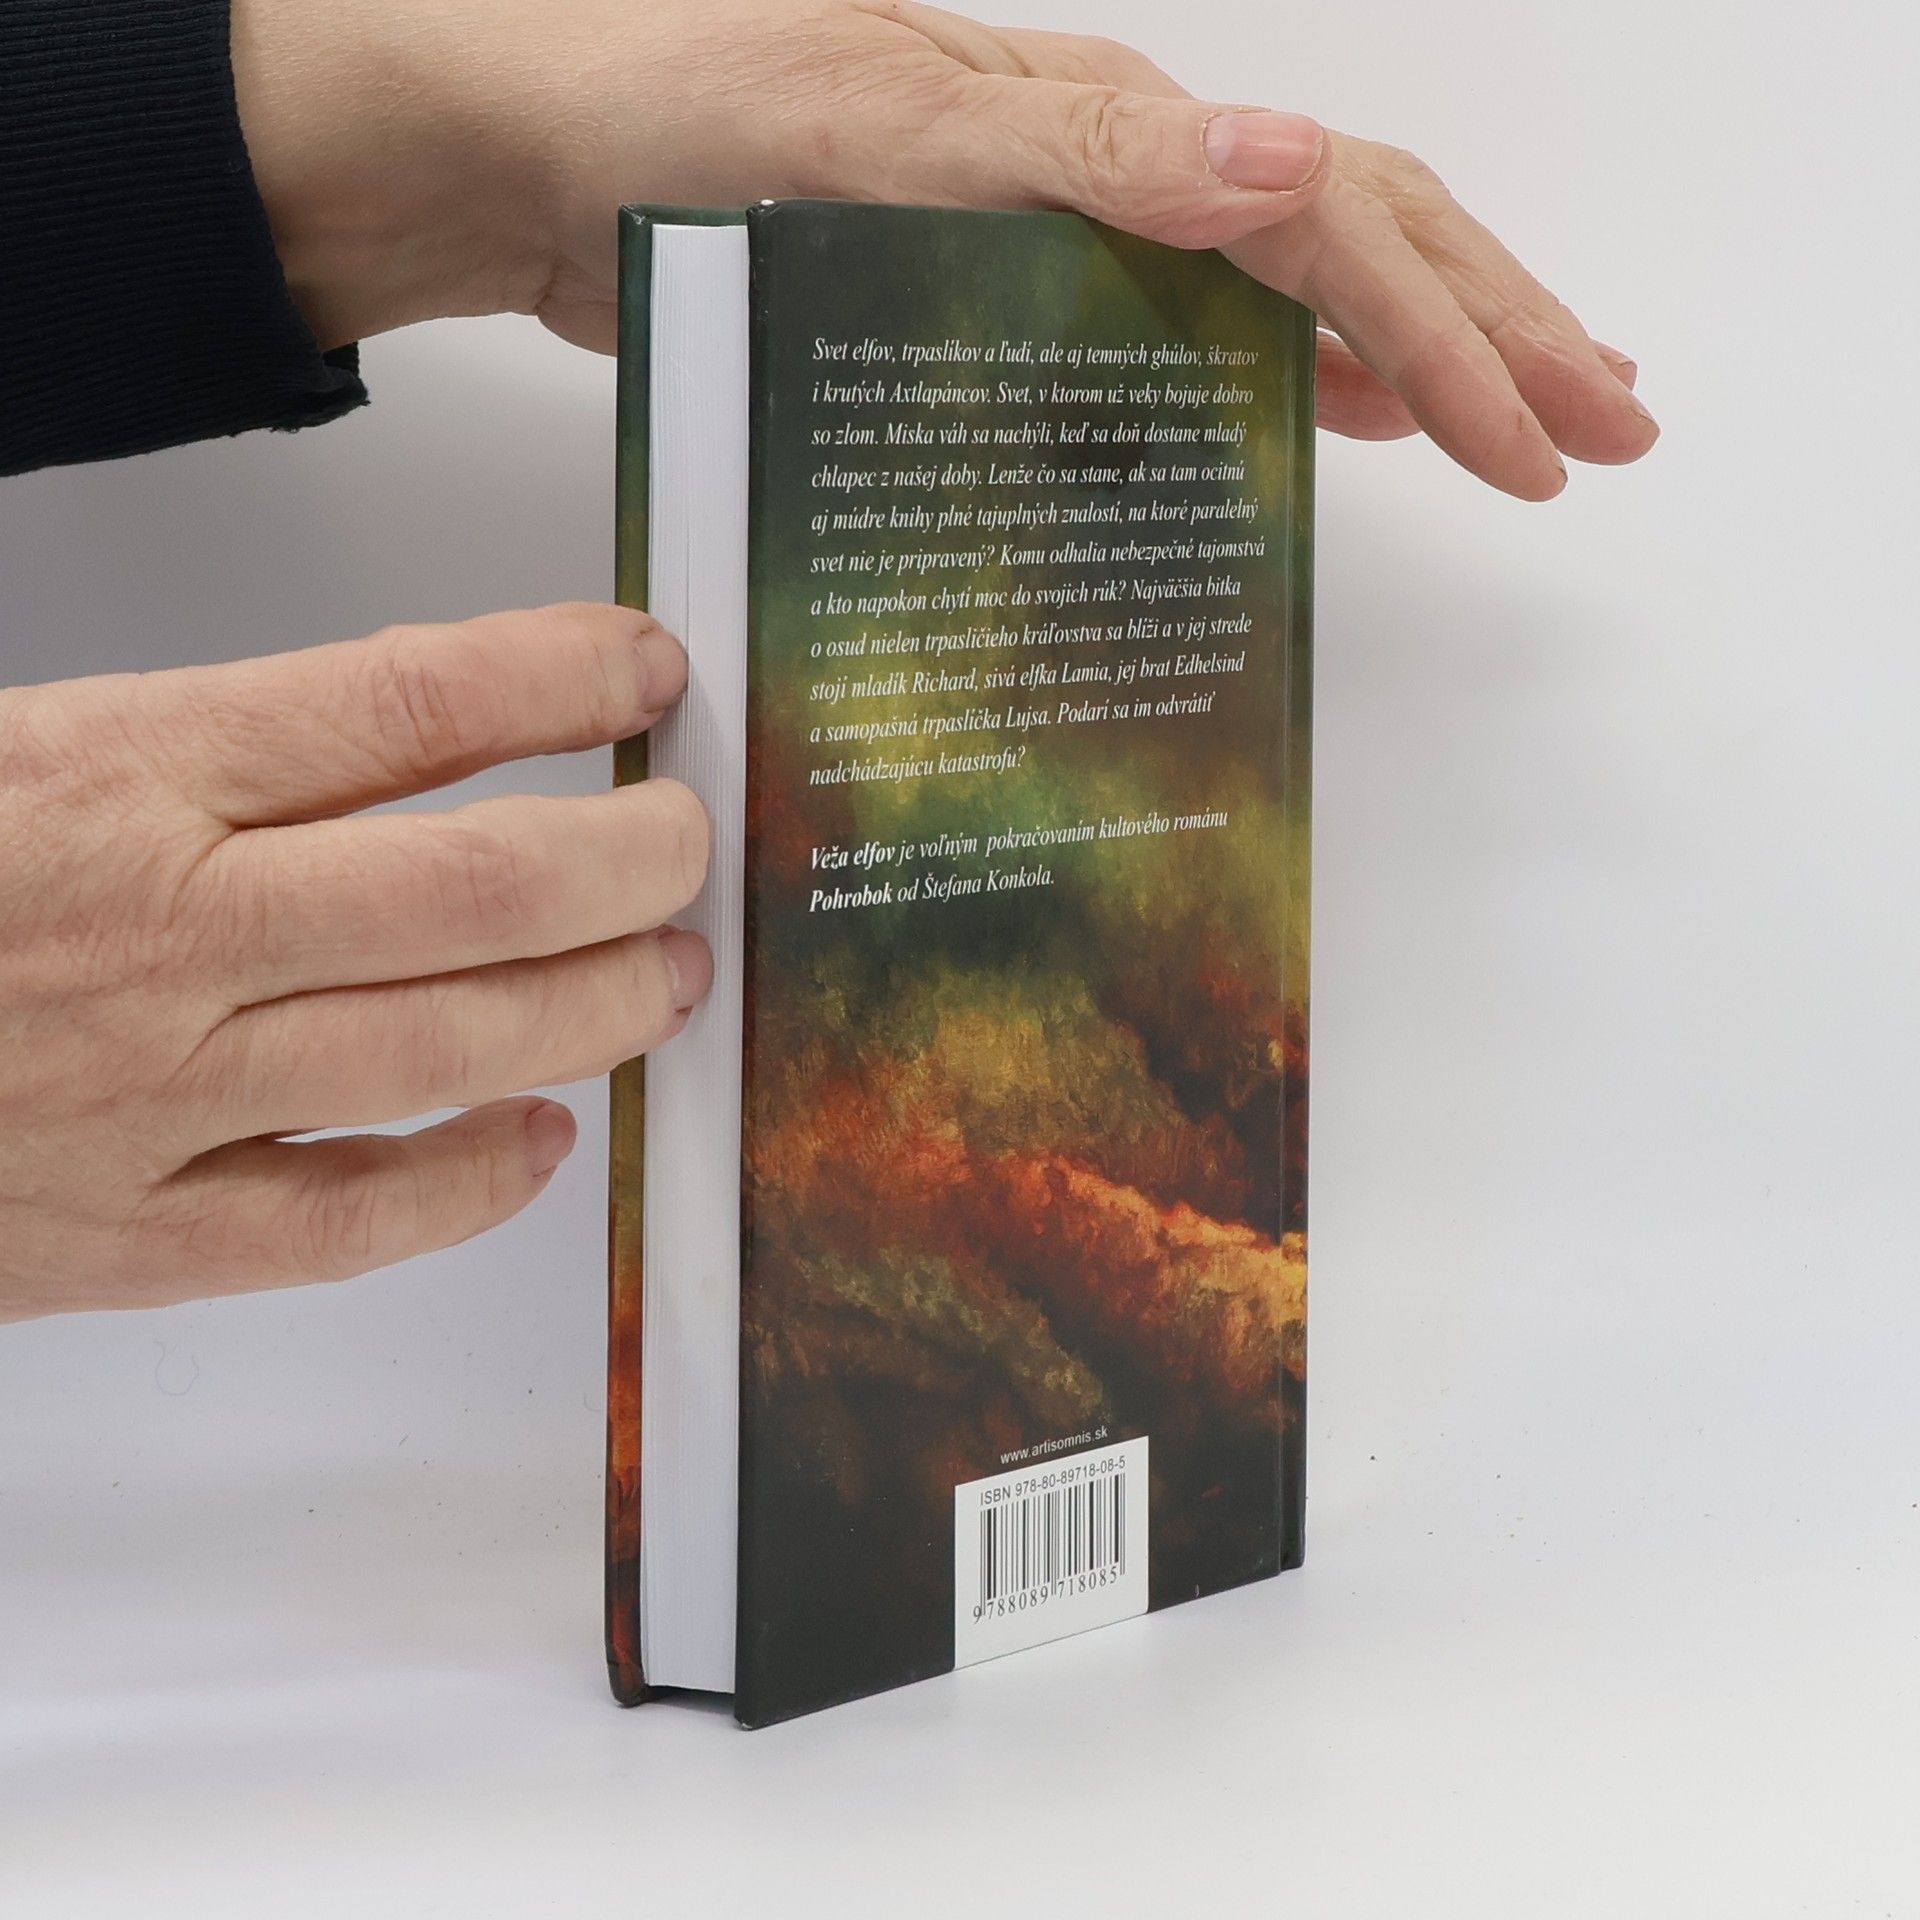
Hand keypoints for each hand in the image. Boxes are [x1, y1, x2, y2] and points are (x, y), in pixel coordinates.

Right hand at [0, 605, 709, 1321]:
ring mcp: (150, 1097)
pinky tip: (539, 1139)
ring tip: (674, 973)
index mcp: (114, 774)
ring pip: (447, 1050)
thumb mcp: (14, 742)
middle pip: (476, 888)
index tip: (647, 668)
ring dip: (595, 1008)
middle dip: (628, 859)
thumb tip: (408, 716)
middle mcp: (160, 933)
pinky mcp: (125, 1235)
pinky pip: (343, 1226)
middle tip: (694, 843)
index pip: (409, 703)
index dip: (562, 678)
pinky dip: (464, 1189)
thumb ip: (201, 731)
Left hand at [234, 0, 1657, 498]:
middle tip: (1610, 423)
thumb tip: (1294, 170)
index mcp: (1112, 128)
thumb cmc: (688, 128)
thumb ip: (1095, 164)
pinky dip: (1286, 375)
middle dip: (1499, 331)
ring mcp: (1068, 230)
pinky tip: (1335, 422)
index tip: (1551, 443)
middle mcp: (1113, 169)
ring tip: (1523, 418)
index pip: (1342, 227)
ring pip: (1291, 284)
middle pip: (1357, 237)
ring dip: (1423, 349)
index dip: (1464, 335)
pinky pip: (1187, 332)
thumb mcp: (892, 133)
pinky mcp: (1008, 292)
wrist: (539, 152)